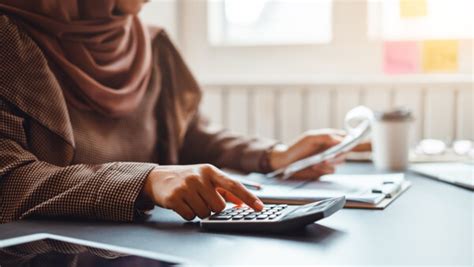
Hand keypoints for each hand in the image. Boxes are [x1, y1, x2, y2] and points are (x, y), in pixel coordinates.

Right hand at [142, 164, 263, 219]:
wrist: (157, 177)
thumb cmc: (186, 178)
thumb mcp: (206, 178)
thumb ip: (225, 189)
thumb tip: (242, 202)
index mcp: (210, 171)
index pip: (234, 185)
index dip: (248, 197)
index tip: (259, 207)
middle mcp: (199, 177)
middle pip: (219, 206)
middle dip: (212, 208)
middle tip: (202, 200)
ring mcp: (186, 187)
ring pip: (205, 213)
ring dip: (199, 211)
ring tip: (191, 200)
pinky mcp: (174, 197)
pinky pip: (190, 216)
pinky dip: (188, 214)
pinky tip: (182, 204)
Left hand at [269, 129, 367, 179]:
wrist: (285, 162)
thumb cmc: (297, 147)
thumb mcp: (310, 138)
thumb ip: (326, 136)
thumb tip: (341, 139)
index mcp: (330, 138)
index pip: (347, 138)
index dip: (354, 140)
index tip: (358, 142)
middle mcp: (331, 149)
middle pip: (346, 152)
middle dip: (339, 155)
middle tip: (329, 156)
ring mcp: (328, 160)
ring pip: (340, 162)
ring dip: (330, 163)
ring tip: (318, 162)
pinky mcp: (324, 170)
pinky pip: (331, 171)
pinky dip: (324, 169)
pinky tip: (315, 167)